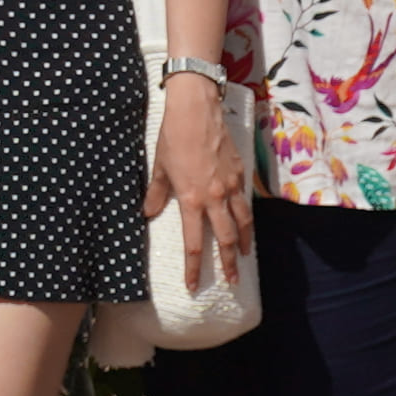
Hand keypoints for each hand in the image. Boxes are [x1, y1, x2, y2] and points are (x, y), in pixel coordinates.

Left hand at [153, 77, 252, 278]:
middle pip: (225, 239)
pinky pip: (245, 202)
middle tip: (231, 281)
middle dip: (227, 264)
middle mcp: (214, 198)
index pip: (194, 244)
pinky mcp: (241, 173)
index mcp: (191, 200)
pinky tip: (245, 223)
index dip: (194, 267)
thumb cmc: (174, 136)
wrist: (197, 110)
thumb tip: (149, 214)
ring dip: (243, 243)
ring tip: (243, 257)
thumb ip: (157, 194)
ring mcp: (231, 186)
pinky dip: (247, 217)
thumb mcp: (160, 167)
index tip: (193, 285)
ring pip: (243, 223)